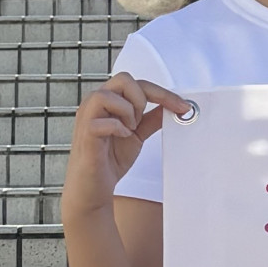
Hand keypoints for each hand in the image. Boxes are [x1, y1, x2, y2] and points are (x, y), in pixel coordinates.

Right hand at [62, 72, 191, 223]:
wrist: (94, 187)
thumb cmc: (109, 160)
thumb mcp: (137, 134)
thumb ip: (151, 119)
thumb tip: (170, 106)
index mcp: (108, 101)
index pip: (137, 84)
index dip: (163, 93)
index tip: (183, 106)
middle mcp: (95, 104)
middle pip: (123, 79)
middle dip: (141, 99)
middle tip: (140, 122)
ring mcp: (87, 117)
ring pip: (108, 95)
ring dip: (127, 112)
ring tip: (129, 129)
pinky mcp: (85, 133)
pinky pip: (103, 121)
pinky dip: (119, 128)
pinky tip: (122, 137)